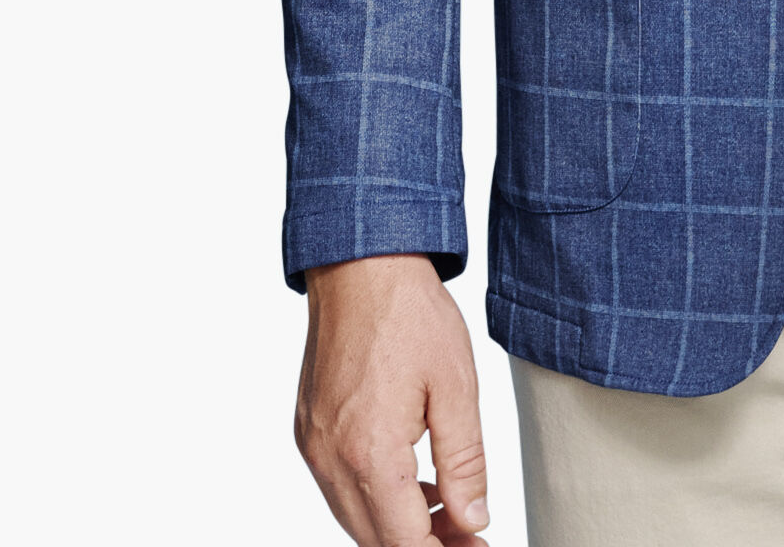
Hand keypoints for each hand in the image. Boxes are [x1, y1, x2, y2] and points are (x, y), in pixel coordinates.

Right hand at [296, 255, 487, 543]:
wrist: (362, 264)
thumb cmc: (410, 314)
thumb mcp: (457, 388)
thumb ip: (465, 463)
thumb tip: (474, 522)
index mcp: (370, 453)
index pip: (403, 543)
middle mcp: (331, 459)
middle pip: (376, 540)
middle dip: (424, 545)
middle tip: (470, 536)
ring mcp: (314, 446)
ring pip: (355, 518)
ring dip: (399, 526)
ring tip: (450, 510)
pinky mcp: (309, 429)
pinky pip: (340, 487)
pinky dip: (376, 498)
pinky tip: (414, 482)